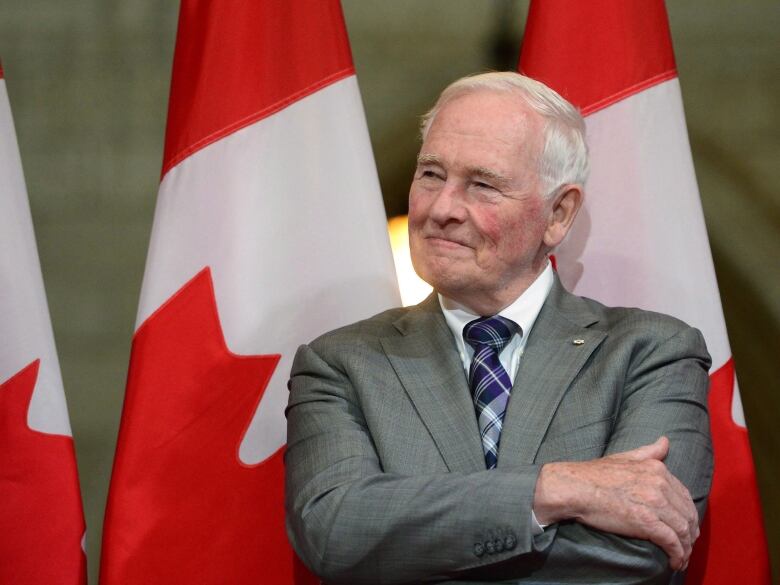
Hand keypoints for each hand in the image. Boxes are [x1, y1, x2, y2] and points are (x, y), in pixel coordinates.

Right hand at [533, 437, 698, 569]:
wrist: (575, 487)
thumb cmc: (594, 474)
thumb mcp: (624, 457)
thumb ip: (648, 452)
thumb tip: (665, 441)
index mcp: (657, 469)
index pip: (684, 496)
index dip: (688, 514)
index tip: (685, 526)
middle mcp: (660, 485)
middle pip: (687, 514)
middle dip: (690, 534)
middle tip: (686, 546)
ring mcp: (654, 503)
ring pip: (683, 530)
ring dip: (686, 548)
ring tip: (681, 558)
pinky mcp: (646, 522)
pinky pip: (671, 542)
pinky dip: (677, 555)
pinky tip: (675, 562)